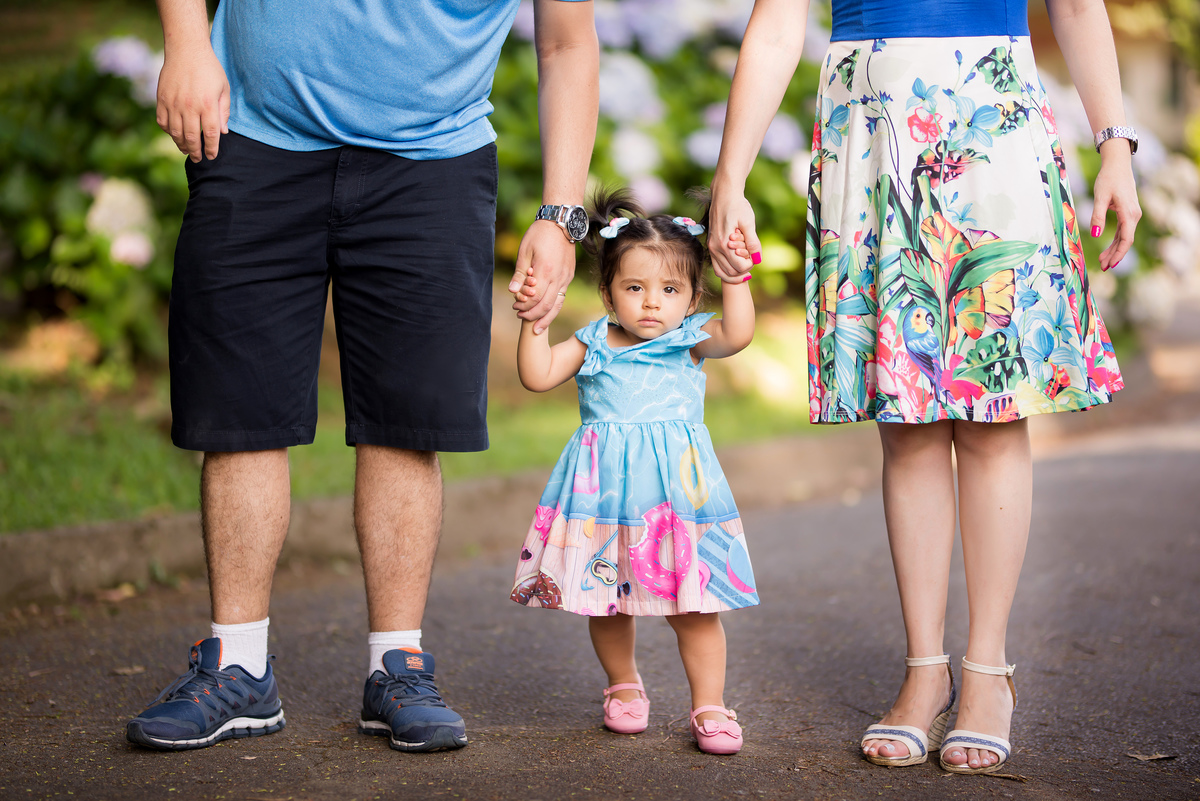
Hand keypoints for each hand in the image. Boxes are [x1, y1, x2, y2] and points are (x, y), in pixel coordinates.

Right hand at [157, 43, 229, 162]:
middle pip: (191, 137)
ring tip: (187, 150)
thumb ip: (224, 112)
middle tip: (198, 159)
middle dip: (196, 151)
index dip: (211, 149)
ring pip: (175, 132)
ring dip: (181, 144)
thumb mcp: (224, 89)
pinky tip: (174, 134)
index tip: (211, 156)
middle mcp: (189, 106)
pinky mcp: (161, 98)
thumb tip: (222, 132)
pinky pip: (162, 121)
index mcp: (208, 105)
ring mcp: (173, 103)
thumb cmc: (209, 69)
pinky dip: (168, 131)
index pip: (210, 135)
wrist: (186, 49)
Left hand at [509, 220, 575, 333]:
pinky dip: (554, 307)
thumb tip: (513, 291)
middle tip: (522, 318)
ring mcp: (566, 277)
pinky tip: (546, 312)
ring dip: (546, 317)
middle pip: (546, 305)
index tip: (515, 307)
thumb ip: (519, 273)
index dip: (524, 306)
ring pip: (558, 304)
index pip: (534, 298)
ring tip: (537, 327)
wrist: (561, 222)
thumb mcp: (524, 251)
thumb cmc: (539, 234)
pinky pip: (562, 296)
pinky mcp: (569, 276)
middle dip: (533, 315)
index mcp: (545, 271)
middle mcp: (559, 277)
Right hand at [708, 184, 759, 280]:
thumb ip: (753, 242)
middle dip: (744, 269)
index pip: (740, 267)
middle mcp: (714, 248)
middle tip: (751, 258)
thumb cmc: (738, 206)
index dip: (751, 264)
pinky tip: (738, 261)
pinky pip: (717, 266)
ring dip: (735, 272)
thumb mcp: (748, 222)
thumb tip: (758, 259)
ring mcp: (711, 248)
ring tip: (746, 262)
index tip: (755, 254)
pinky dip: (727, 269)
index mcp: (724, 244)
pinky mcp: (711, 245)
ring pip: (722, 272)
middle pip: (731, 272)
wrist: (724, 194)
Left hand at [1090, 143, 1140, 270]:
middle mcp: (1134, 216)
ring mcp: (1132, 215)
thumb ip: (1097, 216)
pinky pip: (1123, 231)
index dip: (1118, 253)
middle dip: (1114, 255)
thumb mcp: (1100, 197)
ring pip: (1124, 237)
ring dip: (1114, 250)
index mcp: (1129, 214)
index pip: (1126, 239)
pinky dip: (1115, 241)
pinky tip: (1107, 249)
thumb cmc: (1108, 179)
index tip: (1111, 264)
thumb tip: (1096, 235)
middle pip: (1125, 241)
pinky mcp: (1127, 213)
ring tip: (1102, 261)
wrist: (1117, 165)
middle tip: (1103, 267)